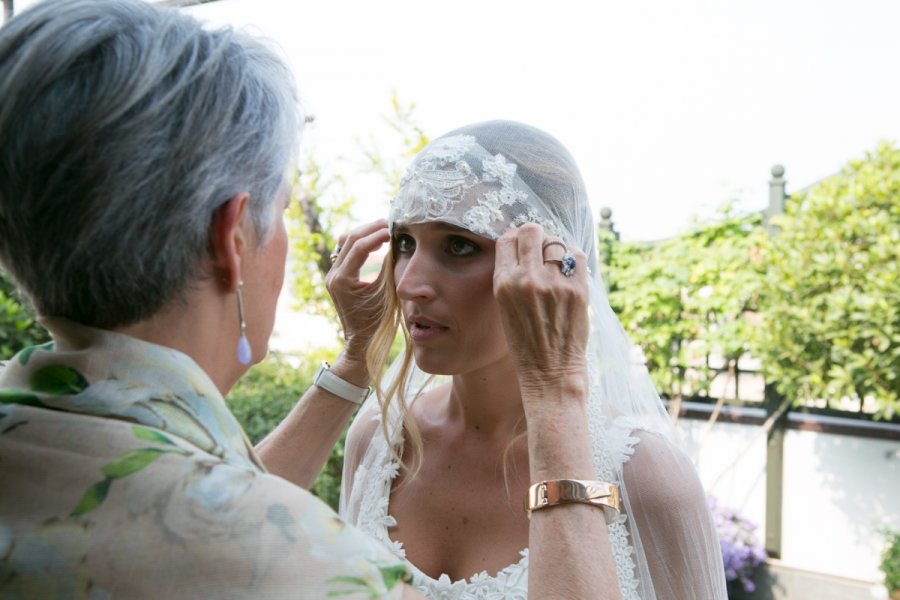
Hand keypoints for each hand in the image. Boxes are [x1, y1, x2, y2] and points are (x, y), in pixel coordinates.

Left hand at [325, 219, 390, 360]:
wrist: (360, 343)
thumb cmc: (376, 323)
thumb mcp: (385, 295)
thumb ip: (387, 269)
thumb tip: (395, 245)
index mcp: (342, 280)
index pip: (359, 247)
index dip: (377, 235)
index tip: (394, 229)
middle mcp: (332, 275)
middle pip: (349, 239)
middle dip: (371, 229)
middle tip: (390, 223)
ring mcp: (332, 275)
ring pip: (345, 242)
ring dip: (365, 233)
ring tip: (384, 229)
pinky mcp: (336, 277)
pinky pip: (345, 251)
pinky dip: (360, 243)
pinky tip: (375, 242)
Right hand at [493, 224, 589, 404]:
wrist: (549, 370)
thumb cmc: (525, 341)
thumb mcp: (505, 307)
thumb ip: (510, 277)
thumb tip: (522, 248)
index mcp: (504, 284)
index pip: (506, 239)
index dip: (514, 238)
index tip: (521, 245)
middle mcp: (528, 279)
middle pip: (531, 231)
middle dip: (535, 235)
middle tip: (539, 248)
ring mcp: (554, 283)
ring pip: (556, 241)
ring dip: (555, 247)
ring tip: (556, 262)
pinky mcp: (578, 289)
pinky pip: (577, 255)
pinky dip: (574, 257)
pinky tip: (570, 269)